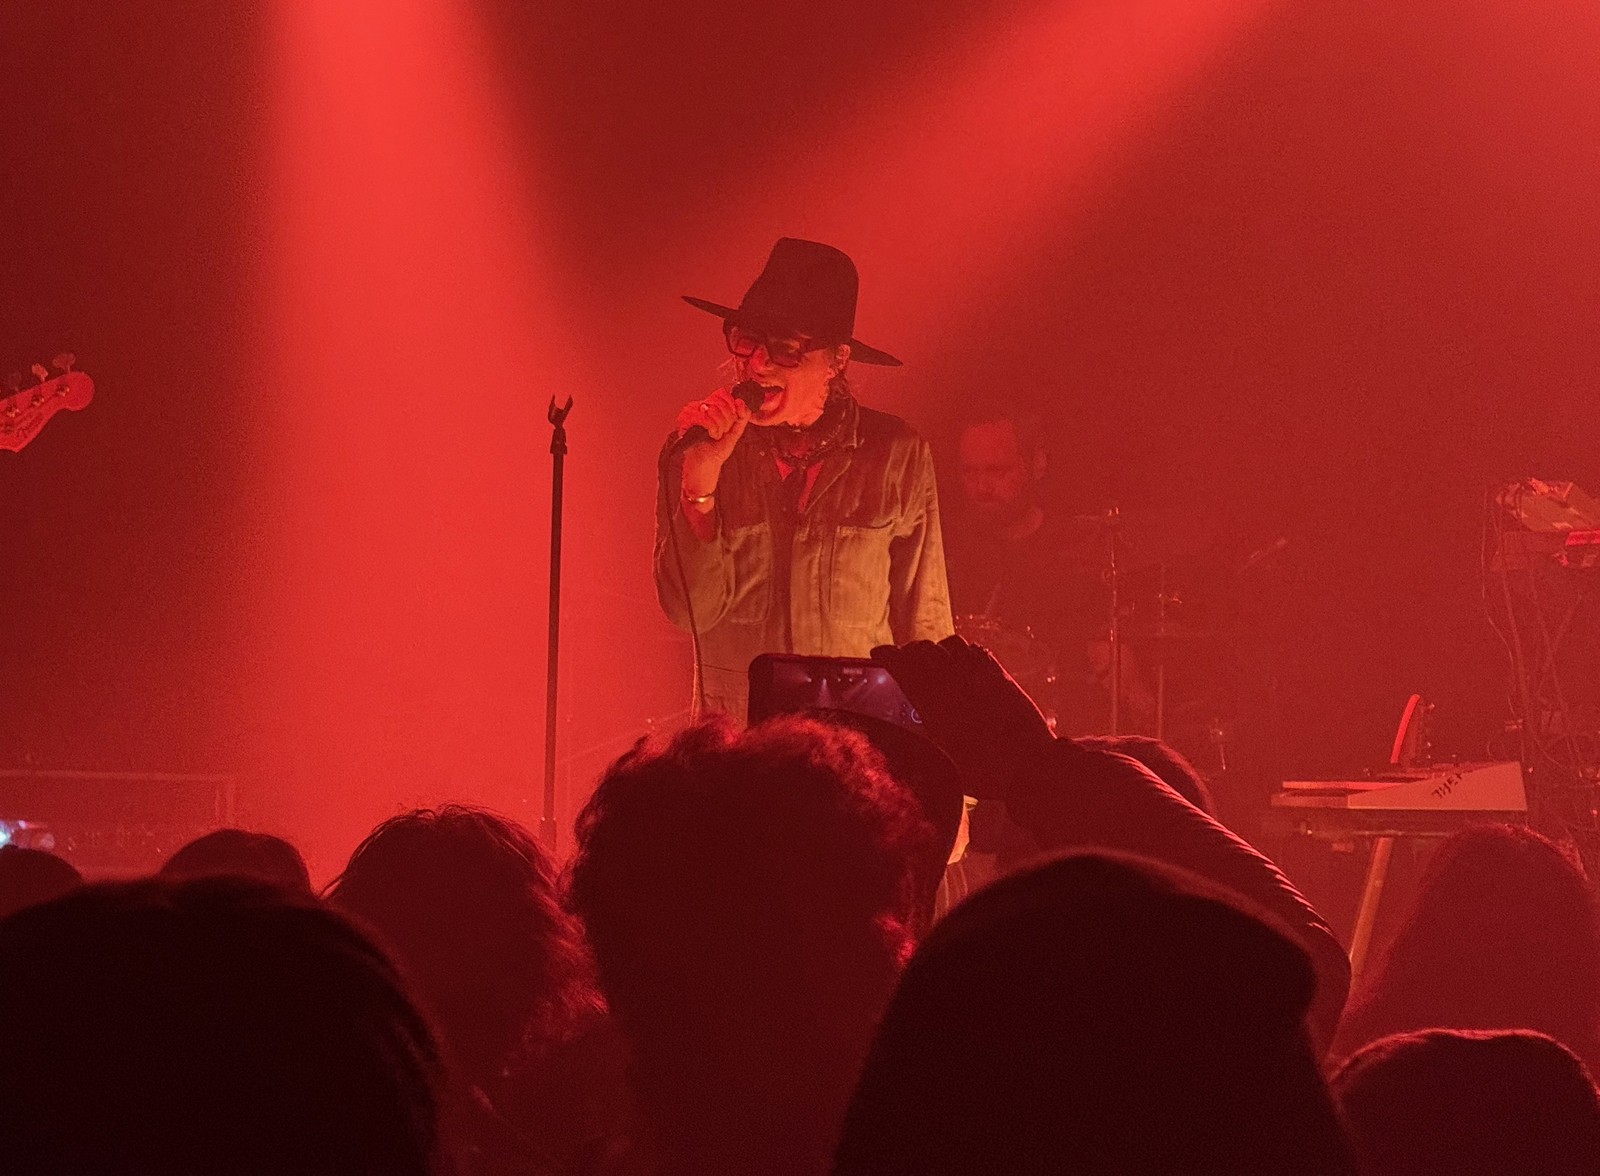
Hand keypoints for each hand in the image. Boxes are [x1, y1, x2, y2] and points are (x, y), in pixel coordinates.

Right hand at [675, 387, 751, 496]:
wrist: (706, 465)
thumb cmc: (717, 450)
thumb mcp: (735, 431)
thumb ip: (742, 416)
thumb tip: (740, 401)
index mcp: (709, 405)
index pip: (723, 394)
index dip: (731, 409)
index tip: (729, 424)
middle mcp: (699, 405)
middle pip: (720, 402)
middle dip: (727, 421)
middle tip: (721, 432)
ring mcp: (690, 411)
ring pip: (713, 409)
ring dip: (719, 427)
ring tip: (714, 435)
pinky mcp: (685, 420)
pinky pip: (705, 417)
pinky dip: (712, 429)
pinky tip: (709, 436)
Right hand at [871, 636, 1058, 800]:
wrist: (1031, 767)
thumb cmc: (985, 772)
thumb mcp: (943, 760)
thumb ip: (923, 737)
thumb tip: (906, 728)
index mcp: (934, 703)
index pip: (904, 666)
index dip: (888, 655)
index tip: (878, 653)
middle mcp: (955, 682)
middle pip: (924, 650)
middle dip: (908, 651)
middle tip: (903, 659)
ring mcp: (980, 675)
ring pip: (950, 644)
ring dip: (936, 648)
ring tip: (933, 660)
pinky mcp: (1000, 675)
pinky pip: (976, 649)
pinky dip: (962, 650)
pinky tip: (961, 661)